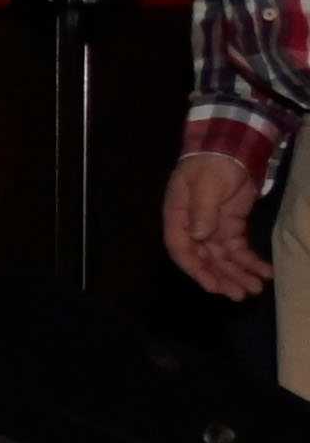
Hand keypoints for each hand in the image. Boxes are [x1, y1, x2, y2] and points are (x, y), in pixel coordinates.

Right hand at [163, 147, 277, 300]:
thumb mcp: (205, 184)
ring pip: (223, 258)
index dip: (196, 269)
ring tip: (255, 289)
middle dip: (222, 277)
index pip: (181, 249)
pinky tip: (265, 272)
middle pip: (205, 259)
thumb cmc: (210, 164)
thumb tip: (199, 236)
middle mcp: (193, 228)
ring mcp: (213, 228)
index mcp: (178, 218)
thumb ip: (202, 210)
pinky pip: (240, 248)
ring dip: (238, 274)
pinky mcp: (232, 226)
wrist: (229, 149)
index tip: (213, 286)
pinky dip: (251, 261)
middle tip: (240, 294)